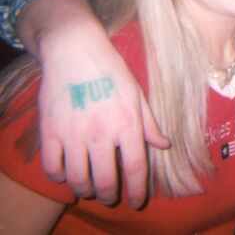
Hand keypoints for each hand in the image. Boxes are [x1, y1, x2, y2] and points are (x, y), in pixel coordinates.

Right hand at [18, 0, 169, 207]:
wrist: (75, 51)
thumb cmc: (112, 71)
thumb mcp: (137, 95)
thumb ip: (149, 124)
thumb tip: (164, 145)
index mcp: (128, 123)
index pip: (136, 168)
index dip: (137, 191)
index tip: (136, 202)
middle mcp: (101, 133)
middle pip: (105, 181)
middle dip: (109, 195)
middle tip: (110, 196)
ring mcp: (73, 134)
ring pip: (78, 179)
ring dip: (85, 190)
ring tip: (90, 188)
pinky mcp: (50, 132)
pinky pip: (52, 168)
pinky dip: (60, 177)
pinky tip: (68, 173)